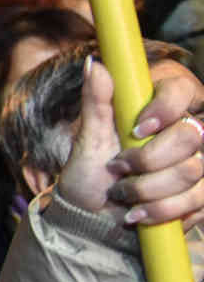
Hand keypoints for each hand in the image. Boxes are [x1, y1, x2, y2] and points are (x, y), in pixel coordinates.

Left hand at [56, 57, 203, 229]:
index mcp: (163, 108)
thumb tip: (94, 65)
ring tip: (122, 194)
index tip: (136, 129)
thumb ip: (96, 101)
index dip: (163, 109)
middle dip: (147, 159)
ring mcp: (200, 164)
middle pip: (189, 135)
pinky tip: (140, 215)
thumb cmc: (91, 173)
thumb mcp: (88, 138)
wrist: (93, 216)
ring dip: (148, 189)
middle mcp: (188, 131)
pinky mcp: (203, 195)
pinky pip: (200, 201)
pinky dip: (163, 211)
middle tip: (118, 167)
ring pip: (193, 170)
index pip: (181, 90)